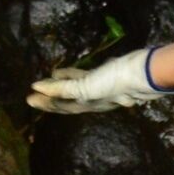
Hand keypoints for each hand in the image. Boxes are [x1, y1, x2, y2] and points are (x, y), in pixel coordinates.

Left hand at [26, 48, 171, 113]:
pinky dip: (72, 74)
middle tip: (33, 93)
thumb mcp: (86, 88)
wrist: (144, 74)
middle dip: (50, 97)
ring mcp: (101, 87)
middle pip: (66, 99)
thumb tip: (36, 88)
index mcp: (87, 104)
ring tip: (50, 76)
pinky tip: (66, 69)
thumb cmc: (114, 83)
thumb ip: (62, 89)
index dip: (45, 102)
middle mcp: (93, 99)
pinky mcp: (107, 74)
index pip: (61, 105)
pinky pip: (84, 77)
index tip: (30, 97)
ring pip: (75, 88)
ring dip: (61, 84)